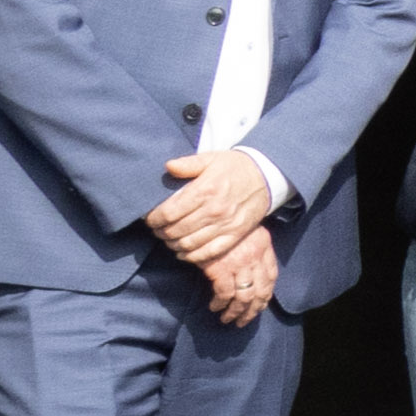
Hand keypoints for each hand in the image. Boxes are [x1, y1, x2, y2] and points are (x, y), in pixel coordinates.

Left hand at [152, 148, 278, 318]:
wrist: (266, 176)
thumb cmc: (234, 166)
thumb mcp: (211, 159)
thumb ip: (188, 164)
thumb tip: (168, 167)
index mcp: (206, 190)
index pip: (170, 212)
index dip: (154, 218)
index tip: (149, 218)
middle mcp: (214, 210)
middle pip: (177, 230)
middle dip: (161, 232)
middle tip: (156, 230)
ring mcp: (225, 225)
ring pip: (190, 244)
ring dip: (173, 244)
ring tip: (167, 239)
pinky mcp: (235, 235)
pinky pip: (209, 252)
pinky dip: (192, 256)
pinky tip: (183, 252)